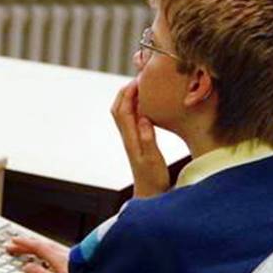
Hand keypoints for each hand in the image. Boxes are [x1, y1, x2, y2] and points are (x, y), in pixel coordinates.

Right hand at [5, 234, 69, 272]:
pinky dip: (46, 250)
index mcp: (58, 258)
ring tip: (27, 247)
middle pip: (42, 245)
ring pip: (50, 247)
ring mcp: (71, 257)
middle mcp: (64, 254)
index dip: (24, 243)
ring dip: (37, 246)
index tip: (13, 241)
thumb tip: (26, 267)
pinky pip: (55, 251)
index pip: (38, 247)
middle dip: (27, 244)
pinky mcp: (76, 261)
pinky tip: (47, 256)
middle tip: (14, 245)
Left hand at [112, 79, 169, 198]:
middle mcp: (127, 136)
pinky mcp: (136, 141)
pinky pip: (130, 119)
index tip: (139, 79)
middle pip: (118, 108)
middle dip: (125, 91)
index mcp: (131, 138)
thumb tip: (143, 119)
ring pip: (122, 113)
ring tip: (141, 86)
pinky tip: (146, 105)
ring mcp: (130, 139)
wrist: (149, 194)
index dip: (129, 93)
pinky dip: (134, 106)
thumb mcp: (153, 159)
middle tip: (139, 78)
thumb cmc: (153, 179)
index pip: (124, 110)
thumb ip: (148, 139)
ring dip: (128, 97)